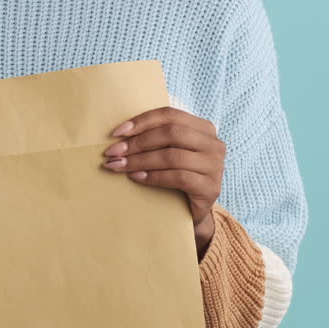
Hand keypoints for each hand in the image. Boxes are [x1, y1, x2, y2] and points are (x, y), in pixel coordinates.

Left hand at [101, 106, 224, 255]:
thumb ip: (154, 138)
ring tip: (119, 166)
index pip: (170, 115)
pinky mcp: (211, 188)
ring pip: (173, 156)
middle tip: (113, 152)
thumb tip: (119, 134)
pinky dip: (154, 177)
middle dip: (138, 142)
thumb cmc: (176, 176)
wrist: (192, 211)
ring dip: (140, 160)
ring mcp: (215, 166)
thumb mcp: (168, 151)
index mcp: (203, 128)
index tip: (116, 133)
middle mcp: (213, 144)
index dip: (141, 121)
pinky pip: (179, 177)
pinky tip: (137, 178)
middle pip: (171, 133)